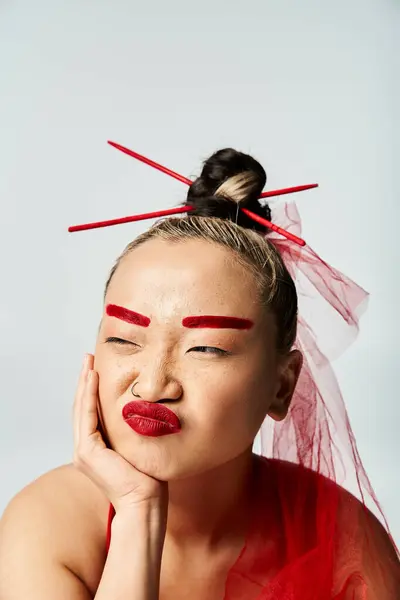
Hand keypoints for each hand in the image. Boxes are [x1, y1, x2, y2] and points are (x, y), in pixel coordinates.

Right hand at [73, 354, 168, 515]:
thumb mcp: (140, 446)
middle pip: (82, 407)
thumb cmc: (149, 479)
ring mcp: (84, 451)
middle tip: (88, 358)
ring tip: (88, 362)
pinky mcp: (87, 452)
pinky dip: (89, 396)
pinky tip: (93, 378)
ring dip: (85, 383)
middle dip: (85, 380)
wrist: (145, 502)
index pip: (91, 413)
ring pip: (81, 408)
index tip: (96, 368)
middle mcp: (85, 449)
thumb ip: (135, 430)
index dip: (91, 389)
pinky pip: (87, 416)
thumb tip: (148, 410)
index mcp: (96, 449)